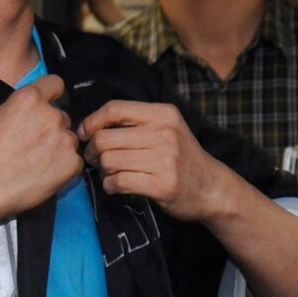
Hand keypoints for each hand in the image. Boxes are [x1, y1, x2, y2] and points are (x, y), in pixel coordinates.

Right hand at [0, 75, 82, 221]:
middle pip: (62, 116)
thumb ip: (23, 107)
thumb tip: (38, 108)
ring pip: (69, 138)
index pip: (55, 84)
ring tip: (36, 162)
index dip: (53, 95)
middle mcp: (51, 115)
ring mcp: (64, 139)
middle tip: (34, 144)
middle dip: (52, 127)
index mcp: (29, 98)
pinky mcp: (72, 163)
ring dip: (59, 147)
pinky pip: (75, 160)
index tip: (51, 104)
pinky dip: (64, 167)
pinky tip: (44, 174)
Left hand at [78, 100, 228, 221]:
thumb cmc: (182, 157)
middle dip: (93, 151)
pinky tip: (117, 186)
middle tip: (97, 160)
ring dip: (103, 171)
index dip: (92, 121)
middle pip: (105, 138)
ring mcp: (165, 160)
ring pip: (109, 160)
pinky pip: (118, 182)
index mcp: (163, 114)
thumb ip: (135, 123)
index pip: (114, 109)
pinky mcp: (162, 185)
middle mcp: (165, 133)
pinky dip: (111, 186)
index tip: (85, 134)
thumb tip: (89, 127)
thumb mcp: (167, 128)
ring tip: (111, 173)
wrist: (212, 187)